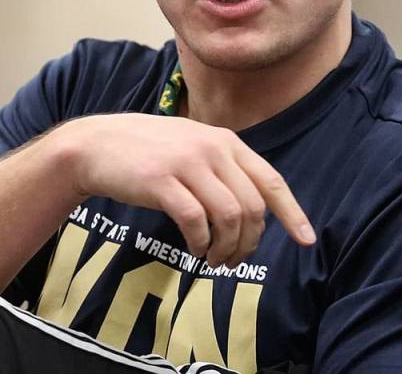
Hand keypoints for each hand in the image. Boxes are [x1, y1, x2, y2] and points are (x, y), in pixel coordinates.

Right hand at [52, 113, 314, 268]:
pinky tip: (194, 250)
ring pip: (228, 217)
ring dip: (226, 247)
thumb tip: (253, 210)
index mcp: (224, 141)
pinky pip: (196, 222)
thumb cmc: (145, 152)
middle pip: (251, 207)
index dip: (293, 213)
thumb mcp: (190, 146)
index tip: (307, 241)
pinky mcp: (161, 181)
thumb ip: (221, 168)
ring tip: (213, 259)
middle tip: (233, 260)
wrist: (95, 145)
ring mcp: (186, 163)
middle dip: (249, 242)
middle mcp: (211, 148)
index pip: (270, 181)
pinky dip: (200, 243)